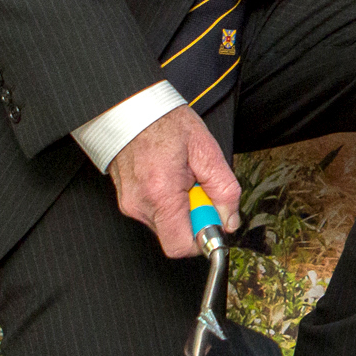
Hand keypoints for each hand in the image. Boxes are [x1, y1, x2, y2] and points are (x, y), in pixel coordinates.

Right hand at [109, 105, 238, 257]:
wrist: (131, 109)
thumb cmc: (166, 123)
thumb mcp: (207, 150)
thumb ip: (224, 189)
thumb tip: (230, 220)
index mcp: (161, 194)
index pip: (181, 246)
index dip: (202, 238)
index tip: (212, 217)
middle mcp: (140, 204)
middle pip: (174, 236)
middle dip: (194, 218)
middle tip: (197, 188)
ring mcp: (130, 204)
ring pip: (165, 225)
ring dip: (180, 209)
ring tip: (181, 178)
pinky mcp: (126, 201)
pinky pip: (154, 214)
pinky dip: (167, 202)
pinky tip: (169, 178)